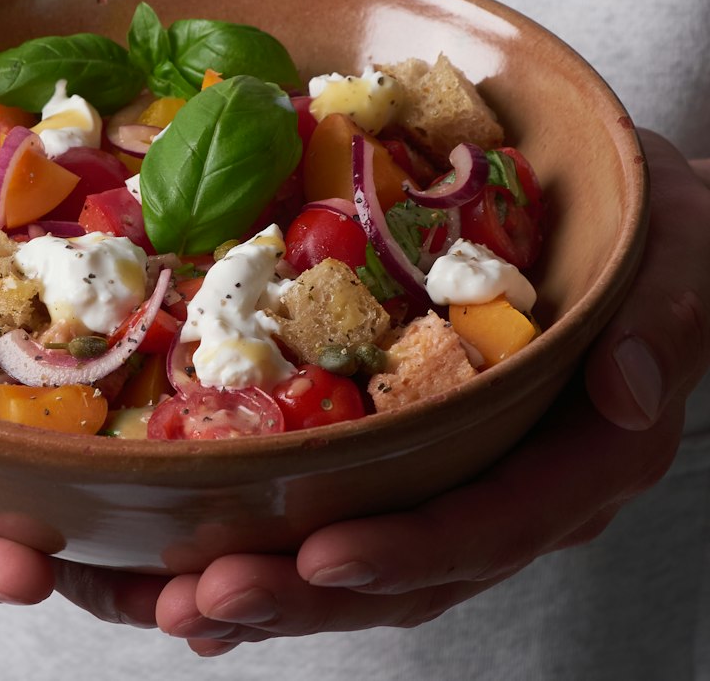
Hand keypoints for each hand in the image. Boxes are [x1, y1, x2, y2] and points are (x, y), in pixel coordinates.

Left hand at [155, 130, 709, 654]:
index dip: (409, 549)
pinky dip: (275, 547)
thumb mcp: (683, 258)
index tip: (319, 556)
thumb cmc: (659, 236)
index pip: (497, 522)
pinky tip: (196, 564)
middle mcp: (521, 488)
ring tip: (175, 603)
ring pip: (372, 560)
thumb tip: (627, 387)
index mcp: (585, 455)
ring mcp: (470, 477)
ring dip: (273, 588)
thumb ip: (664, 322)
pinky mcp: (426, 451)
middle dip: (304, 592)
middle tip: (203, 599)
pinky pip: (352, 513)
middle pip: (413, 568)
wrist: (643, 231)